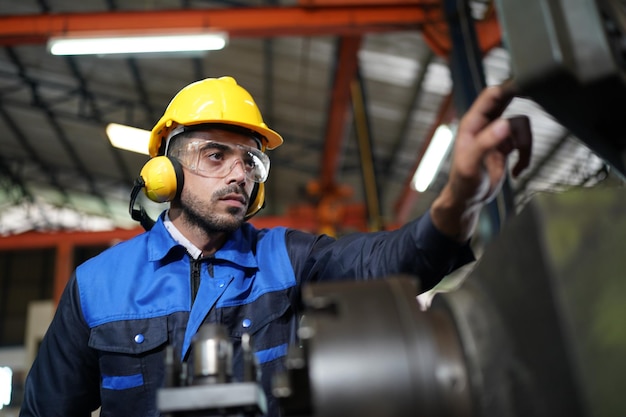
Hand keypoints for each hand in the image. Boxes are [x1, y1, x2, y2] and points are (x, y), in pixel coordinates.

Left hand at [430, 84, 531, 241]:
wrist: (468, 200)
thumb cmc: (463, 182)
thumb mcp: (471, 163)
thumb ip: (487, 142)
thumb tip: (505, 124)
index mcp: (472, 123)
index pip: (491, 96)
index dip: (508, 87)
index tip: (526, 82)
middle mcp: (484, 125)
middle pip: (507, 100)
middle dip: (521, 97)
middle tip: (541, 91)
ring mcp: (496, 134)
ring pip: (522, 126)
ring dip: (525, 146)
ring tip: (518, 165)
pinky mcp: (505, 146)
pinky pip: (525, 143)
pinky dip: (526, 157)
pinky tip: (516, 172)